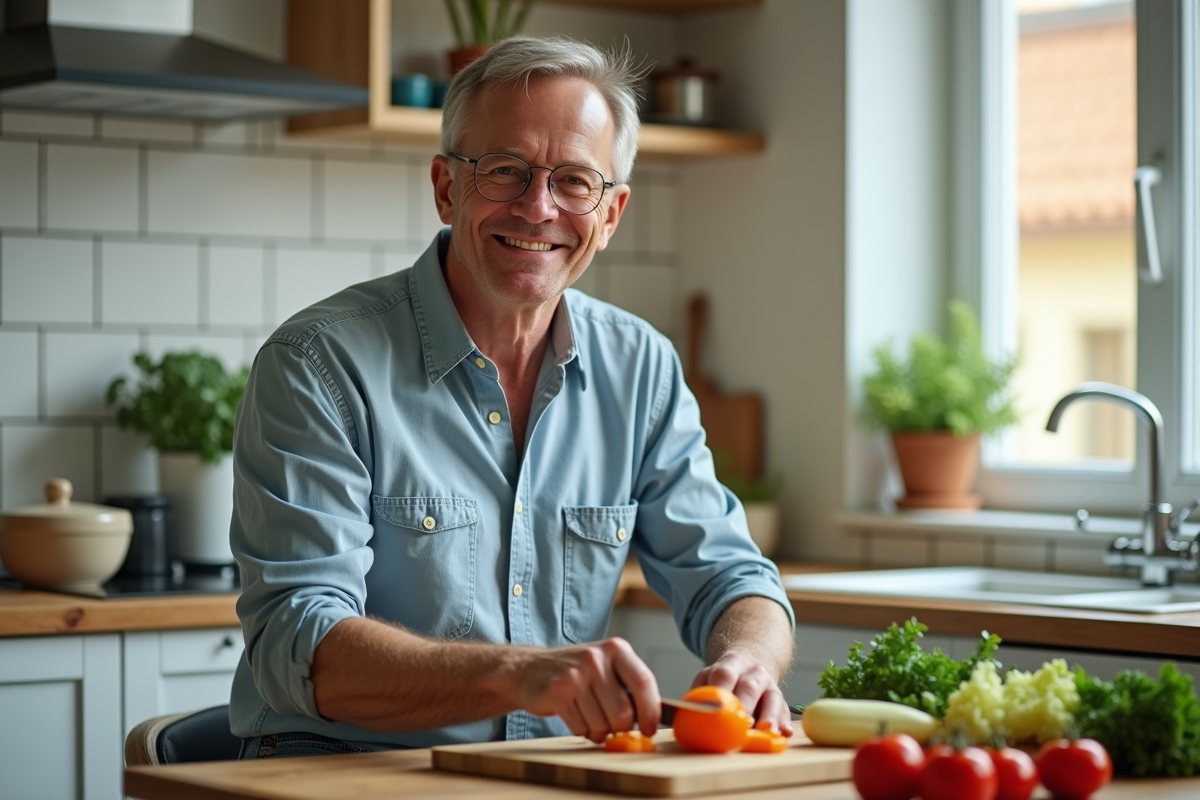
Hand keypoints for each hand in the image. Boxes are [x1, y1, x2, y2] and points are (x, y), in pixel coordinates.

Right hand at [517, 637, 661, 742]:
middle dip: (620, 727)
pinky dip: (582, 731)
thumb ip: (629, 688)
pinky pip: (582, 728)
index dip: (651, 711)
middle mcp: (596, 658)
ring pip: (603, 725)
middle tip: (611, 723)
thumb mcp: (607, 667)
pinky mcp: (557, 692)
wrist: (530, 668)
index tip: (649, 729)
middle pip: (624, 713)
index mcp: (616, 649)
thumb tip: (652, 721)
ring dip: (599, 731)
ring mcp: (576, 674)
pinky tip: (575, 717)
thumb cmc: (577, 672)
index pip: (644, 682)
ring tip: (589, 716)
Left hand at [690, 651, 793, 736]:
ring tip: (768, 731)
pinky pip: (785, 711)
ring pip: (773, 698)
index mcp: (730, 663)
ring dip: (770, 716)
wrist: (748, 667)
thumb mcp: (708, 678)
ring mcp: (770, 685)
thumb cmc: (722, 681)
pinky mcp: (781, 701)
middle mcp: (753, 671)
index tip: (719, 710)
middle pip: (750, 686)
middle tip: (743, 724)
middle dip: (746, 705)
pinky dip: (785, 723)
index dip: (722, 691)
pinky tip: (784, 733)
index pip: (724, 674)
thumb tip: (681, 716)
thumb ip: (698, 695)